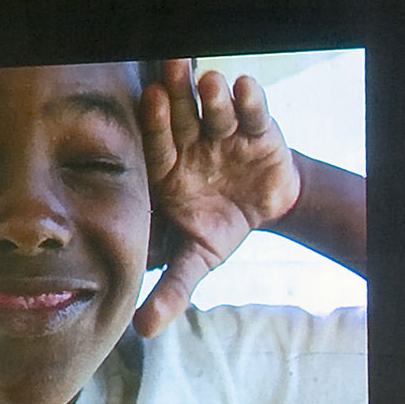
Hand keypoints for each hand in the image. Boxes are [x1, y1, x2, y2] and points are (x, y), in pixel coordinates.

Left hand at [132, 58, 299, 338]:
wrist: (262, 207)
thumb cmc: (215, 227)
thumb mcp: (195, 259)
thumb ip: (171, 288)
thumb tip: (142, 330)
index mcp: (166, 167)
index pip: (156, 140)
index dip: (155, 122)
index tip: (150, 101)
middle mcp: (190, 141)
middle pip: (181, 113)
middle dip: (177, 92)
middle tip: (170, 73)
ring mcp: (222, 131)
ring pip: (213, 106)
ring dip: (212, 93)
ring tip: (209, 79)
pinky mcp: (256, 127)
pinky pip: (251, 108)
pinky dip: (249, 98)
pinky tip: (245, 85)